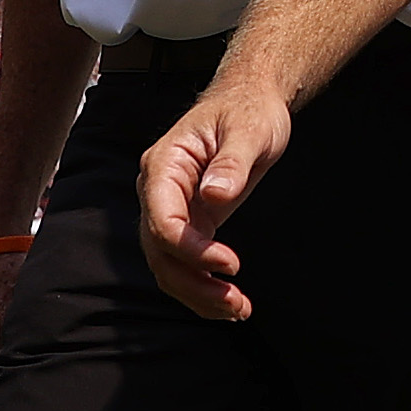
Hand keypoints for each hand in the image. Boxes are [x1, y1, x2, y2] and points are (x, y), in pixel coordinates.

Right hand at [136, 80, 292, 321]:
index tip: (229, 264)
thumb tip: (214, 195)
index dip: (191, 250)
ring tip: (238, 311)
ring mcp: (172, 208)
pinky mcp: (190, 220)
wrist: (252, 100)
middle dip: (194, 283)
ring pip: (169, 265)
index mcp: (164, 165)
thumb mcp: (249, 129)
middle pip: (160, 252)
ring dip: (198, 293)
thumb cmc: (248, 108)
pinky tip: (229, 302)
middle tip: (235, 304)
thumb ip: (232, 162)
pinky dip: (204, 284)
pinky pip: (186, 261)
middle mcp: (159, 192)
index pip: (162, 220)